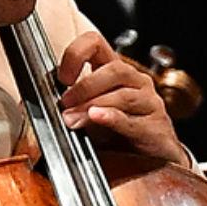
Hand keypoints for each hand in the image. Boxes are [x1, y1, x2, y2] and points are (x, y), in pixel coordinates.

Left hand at [56, 29, 191, 166]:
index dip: (76, 54)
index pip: (95, 43)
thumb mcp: (90, 115)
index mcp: (115, 71)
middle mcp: (135, 80)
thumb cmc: (118, 134)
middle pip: (113, 70)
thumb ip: (74, 105)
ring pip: (122, 95)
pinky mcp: (155, 126)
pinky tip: (96, 117)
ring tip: (73, 119)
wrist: (151, 162)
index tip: (62, 77)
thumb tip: (51, 103)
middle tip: (65, 104)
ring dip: (92, 105)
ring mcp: (149, 102)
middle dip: (84, 87)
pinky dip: (111, 117)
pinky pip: (131, 119)